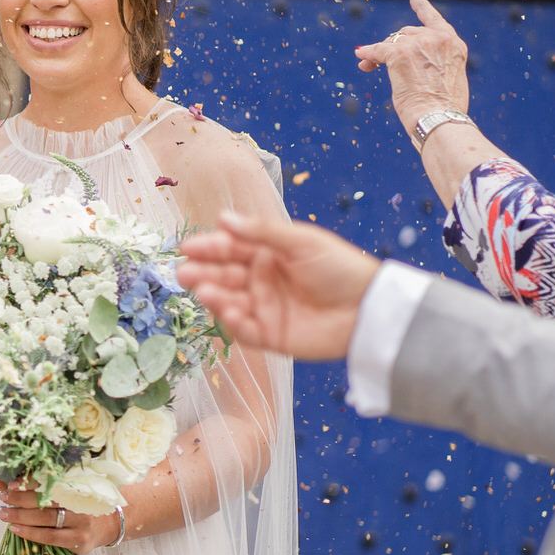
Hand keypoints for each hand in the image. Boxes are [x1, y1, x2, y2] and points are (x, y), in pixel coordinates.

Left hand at [0, 480, 118, 554]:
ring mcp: (80, 522)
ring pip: (45, 519)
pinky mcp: (78, 540)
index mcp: (78, 484)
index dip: (28, 482)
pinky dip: (30, 533)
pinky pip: (49, 537)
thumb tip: (5, 483)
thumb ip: (41, 485)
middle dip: (20, 498)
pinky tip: (16, 529)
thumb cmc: (82, 504)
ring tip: (4, 514)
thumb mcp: (68, 490)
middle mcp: (80, 502)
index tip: (10, 483)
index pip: (49, 481)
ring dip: (21, 516)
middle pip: (45, 499)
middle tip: (3, 498)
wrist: (110, 524)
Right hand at [178, 212, 381, 360]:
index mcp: (267, 255)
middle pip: (223, 276)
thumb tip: (222, 218)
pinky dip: (234, 323)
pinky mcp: (270, 336)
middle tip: (185, 273)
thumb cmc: (340, 268)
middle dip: (203, 274)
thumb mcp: (302, 242)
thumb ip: (261, 231)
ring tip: (206, 292)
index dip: (209, 248)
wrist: (369, 309)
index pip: (230, 249)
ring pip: (229, 303)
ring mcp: (263, 309)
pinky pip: (244, 331)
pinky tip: (232, 312)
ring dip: (214, 297)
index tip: (188, 247)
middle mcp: (260, 282)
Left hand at [354, 0, 469, 131]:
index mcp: (454, 44)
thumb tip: (412, 65)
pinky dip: (367, 54)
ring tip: (368, 68)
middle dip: (393, 46)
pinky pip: (377, 51)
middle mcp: (437, 39)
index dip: (422, 8)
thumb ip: (436, 63)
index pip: (435, 20)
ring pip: (391, 42)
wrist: (439, 118)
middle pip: (406, 34)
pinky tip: (361, 58)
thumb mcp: (448, 78)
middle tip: (378, 62)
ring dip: (378, 54)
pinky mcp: (399, 55)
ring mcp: (418, 45)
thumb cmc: (444, 108)